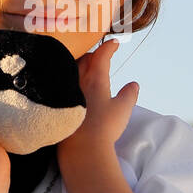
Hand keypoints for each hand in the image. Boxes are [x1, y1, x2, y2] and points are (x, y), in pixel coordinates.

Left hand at [58, 38, 137, 156]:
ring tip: (86, 68)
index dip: (108, 47)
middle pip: (83, 59)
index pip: (101, 56)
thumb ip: (129, 95)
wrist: (82, 149)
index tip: (114, 43)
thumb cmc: (104, 127)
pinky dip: (70, 79)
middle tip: (100, 55)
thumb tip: (133, 84)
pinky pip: (64, 83)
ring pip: (71, 69)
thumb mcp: (122, 110)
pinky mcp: (59, 104)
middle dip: (92, 54)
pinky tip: (73, 87)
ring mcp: (67, 92)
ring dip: (80, 64)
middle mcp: (79, 82)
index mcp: (95, 79)